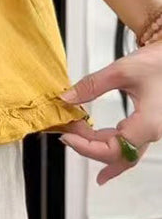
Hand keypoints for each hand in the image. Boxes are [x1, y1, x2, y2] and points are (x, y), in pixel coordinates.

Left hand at [52, 40, 161, 184]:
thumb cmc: (158, 63)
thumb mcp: (121, 71)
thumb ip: (92, 85)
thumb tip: (67, 98)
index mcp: (147, 124)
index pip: (112, 150)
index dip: (86, 147)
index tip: (67, 136)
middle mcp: (151, 132)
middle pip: (117, 155)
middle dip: (88, 148)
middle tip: (67, 134)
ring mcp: (150, 130)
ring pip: (123, 153)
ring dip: (97, 149)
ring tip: (75, 138)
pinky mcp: (146, 125)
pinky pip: (127, 144)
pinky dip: (108, 146)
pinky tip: (96, 147)